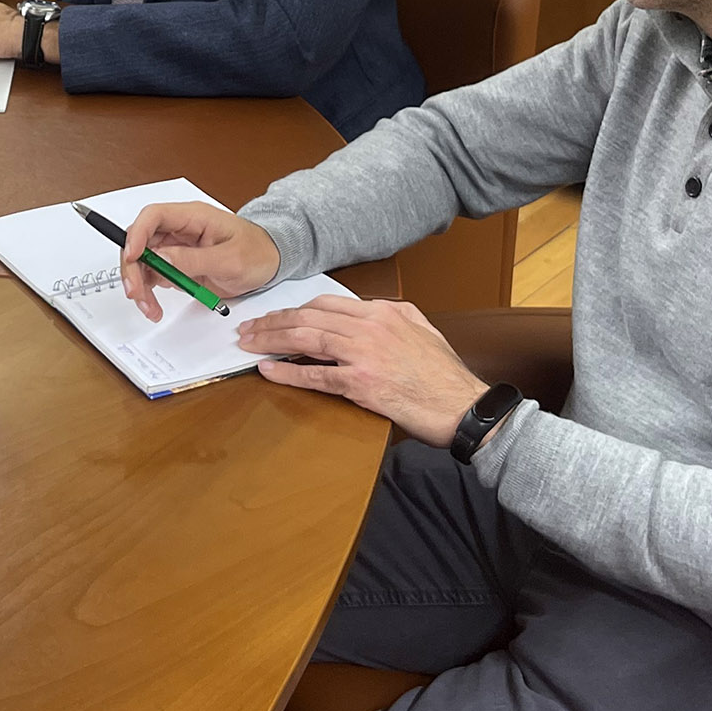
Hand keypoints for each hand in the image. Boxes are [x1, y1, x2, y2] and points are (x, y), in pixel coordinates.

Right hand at [118, 202, 280, 321]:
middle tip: (136, 292)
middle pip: (140, 241)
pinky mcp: (176, 265)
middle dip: (133, 268)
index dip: (137, 234)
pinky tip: (154, 306)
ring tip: (149, 307)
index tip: (132, 256)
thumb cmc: (257, 252)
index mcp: (193, 217)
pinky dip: (148, 293)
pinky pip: (153, 277)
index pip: (154, 216)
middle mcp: (179, 230)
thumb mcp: (230, 260)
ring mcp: (176, 247)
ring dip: (139, 285)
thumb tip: (161, 258)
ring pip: (142, 262)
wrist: (269, 262)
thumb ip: (194, 259)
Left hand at [236, 295, 491, 447]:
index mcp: (382, 312)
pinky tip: (266, 370)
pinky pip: (314, 376)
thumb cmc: (444, 374)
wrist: (463, 407)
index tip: (276, 316)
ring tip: (249, 344)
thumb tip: (370, 308)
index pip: (325, 303)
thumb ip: (394, 313)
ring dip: (270, 341)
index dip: (294, 309)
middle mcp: (369, 327)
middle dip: (272, 322)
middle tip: (248, 328)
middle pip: (307, 319)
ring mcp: (363, 355)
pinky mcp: (360, 384)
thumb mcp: (422, 328)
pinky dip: (286, 373)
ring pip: (304, 341)